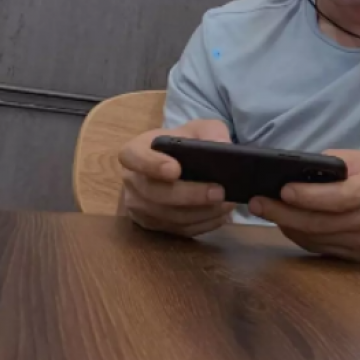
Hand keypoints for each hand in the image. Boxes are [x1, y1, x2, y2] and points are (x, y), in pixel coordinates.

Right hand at [118, 119, 234, 237]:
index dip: (151, 164)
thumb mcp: (200, 129)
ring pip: (167, 216)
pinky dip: (202, 224)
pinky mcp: (153, 225)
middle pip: (154, 193)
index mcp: (135, 151)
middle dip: (189, 195)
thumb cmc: (186, 143)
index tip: (175, 169)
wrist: (180, 163)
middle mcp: (132, 181)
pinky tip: (220, 215)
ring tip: (227, 204)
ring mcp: (139, 207)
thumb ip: (212, 132)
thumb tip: (223, 145)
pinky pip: (177, 230)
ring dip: (200, 213)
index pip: (133, 157)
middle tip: (219, 192)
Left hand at [249, 150, 359, 262]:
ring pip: (317, 239)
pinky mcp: (357, 258)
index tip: (281, 189)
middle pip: (319, 223)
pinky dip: (300, 238)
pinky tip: (286, 225)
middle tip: (256, 202)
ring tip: (264, 211)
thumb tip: (302, 166)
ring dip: (286, 226)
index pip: (337, 198)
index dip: (307, 196)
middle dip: (282, 213)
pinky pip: (322, 250)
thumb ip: (339, 163)